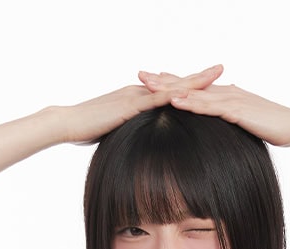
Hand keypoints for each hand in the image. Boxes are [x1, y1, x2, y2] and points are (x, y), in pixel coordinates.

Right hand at [58, 66, 225, 145]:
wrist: (68, 122)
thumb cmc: (88, 129)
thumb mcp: (116, 129)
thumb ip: (131, 129)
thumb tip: (141, 139)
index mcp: (139, 97)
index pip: (169, 89)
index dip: (190, 85)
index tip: (209, 81)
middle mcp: (140, 91)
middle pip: (175, 82)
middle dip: (199, 76)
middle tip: (221, 67)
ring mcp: (135, 96)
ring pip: (170, 87)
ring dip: (193, 81)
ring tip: (215, 74)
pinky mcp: (129, 106)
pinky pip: (155, 100)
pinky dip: (173, 96)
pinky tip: (189, 95)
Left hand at [137, 67, 289, 147]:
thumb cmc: (272, 127)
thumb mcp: (245, 123)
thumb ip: (230, 120)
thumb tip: (219, 125)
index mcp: (226, 95)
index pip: (195, 87)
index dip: (172, 82)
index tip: (151, 81)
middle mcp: (226, 92)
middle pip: (190, 84)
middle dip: (164, 80)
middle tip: (141, 75)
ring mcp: (231, 100)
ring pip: (196, 92)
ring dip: (172, 88)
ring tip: (150, 85)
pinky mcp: (237, 111)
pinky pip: (210, 106)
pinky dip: (192, 103)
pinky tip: (176, 101)